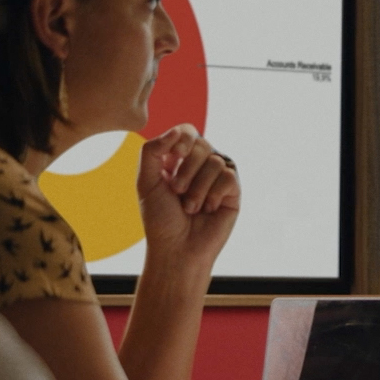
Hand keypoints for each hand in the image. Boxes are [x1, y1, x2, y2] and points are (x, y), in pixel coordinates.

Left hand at [137, 124, 239, 269]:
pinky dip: (213, 194)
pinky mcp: (233, 191)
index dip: (184, 138)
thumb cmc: (160, 219)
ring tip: (191, 208)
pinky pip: (228, 177)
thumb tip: (177, 131)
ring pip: (215, 161)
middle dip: (186, 170)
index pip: (187, 132)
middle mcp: (200, 165)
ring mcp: (218, 177)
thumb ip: (152, 151)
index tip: (175, 156)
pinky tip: (209, 209)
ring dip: (198, 188)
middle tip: (177, 193)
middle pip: (202, 144)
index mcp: (178, 159)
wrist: (178, 248)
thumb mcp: (146, 182)